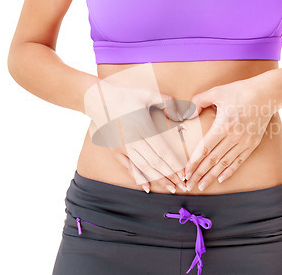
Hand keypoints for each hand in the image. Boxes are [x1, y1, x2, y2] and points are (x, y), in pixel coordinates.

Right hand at [83, 77, 186, 193]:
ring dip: (158, 179)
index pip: (163, 151)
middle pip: (155, 163)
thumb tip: (184, 115)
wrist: (97, 99)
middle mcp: (133, 141)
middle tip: (183, 185)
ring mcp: (123, 148)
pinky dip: (138, 178)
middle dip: (170, 176)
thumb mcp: (148, 94)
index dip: (174, 164)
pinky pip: (128, 167)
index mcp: (143, 128)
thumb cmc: (125, 95)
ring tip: (171, 188)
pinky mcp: (114, 151)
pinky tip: (146, 186)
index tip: (184, 173)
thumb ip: (168, 103)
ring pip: (143, 168)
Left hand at [182, 74, 280, 191]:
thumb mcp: (217, 91)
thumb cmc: (241, 91)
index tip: (186, 172)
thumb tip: (187, 112)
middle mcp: (234, 137)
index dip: (194, 162)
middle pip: (213, 160)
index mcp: (223, 126)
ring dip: (212, 176)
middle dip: (199, 173)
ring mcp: (245, 142)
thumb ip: (199, 101)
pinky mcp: (253, 143)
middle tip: (189, 184)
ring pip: (225, 163)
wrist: (267, 94)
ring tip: (202, 185)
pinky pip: (239, 161)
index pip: (204, 149)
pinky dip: (229, 171)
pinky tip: (221, 179)